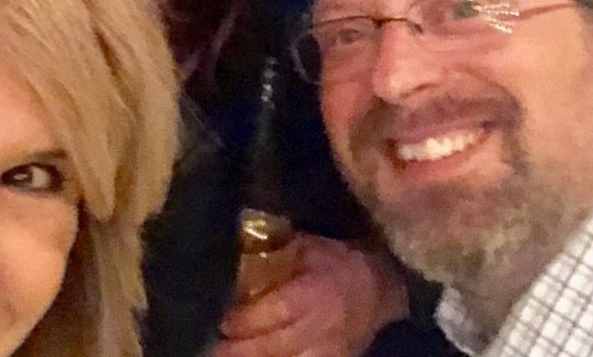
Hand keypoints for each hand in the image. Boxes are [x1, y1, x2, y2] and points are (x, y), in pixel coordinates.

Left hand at [215, 235, 407, 356]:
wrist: (381, 289)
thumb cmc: (339, 262)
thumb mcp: (308, 248)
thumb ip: (275, 254)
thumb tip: (235, 254)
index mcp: (314, 295)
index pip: (274, 312)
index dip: (244, 320)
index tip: (220, 320)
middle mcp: (320, 329)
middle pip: (272, 347)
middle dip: (238, 349)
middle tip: (211, 346)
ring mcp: (327, 352)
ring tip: (223, 355)